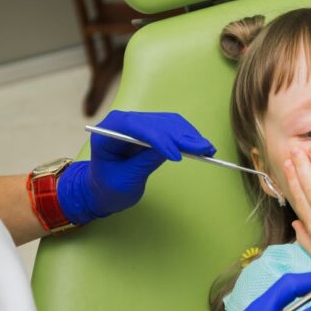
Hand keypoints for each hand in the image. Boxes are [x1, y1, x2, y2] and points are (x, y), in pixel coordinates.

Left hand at [57, 110, 214, 224]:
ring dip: (189, 136)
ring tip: (208, 149)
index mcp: (108, 131)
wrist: (102, 188)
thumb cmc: (107, 187)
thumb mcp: (124, 181)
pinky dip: (187, 137)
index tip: (176, 156)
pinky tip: (202, 146)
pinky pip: (172, 129)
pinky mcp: (150, 130)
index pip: (135, 127)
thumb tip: (169, 152)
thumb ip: (143, 164)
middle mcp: (123, 121)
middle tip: (204, 150)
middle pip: (156, 123)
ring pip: (168, 123)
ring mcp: (138, 124)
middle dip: (181, 137)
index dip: (158, 139)